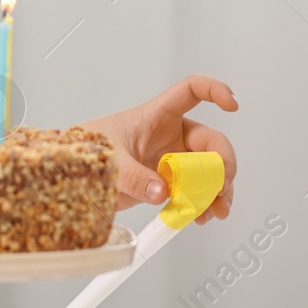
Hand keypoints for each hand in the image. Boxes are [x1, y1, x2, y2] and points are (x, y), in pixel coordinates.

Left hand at [78, 75, 238, 224]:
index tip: (232, 105)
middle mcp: (172, 135)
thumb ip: (134, 177)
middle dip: (222, 164)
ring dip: (219, 189)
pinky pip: (196, 190)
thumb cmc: (89, 152)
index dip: (214, 90)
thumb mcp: (109, 161)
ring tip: (217, 210)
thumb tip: (162, 192)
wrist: (75, 175)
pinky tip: (201, 217)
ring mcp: (174, 159)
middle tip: (221, 187)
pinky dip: (204, 203)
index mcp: (157, 115)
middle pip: (211, 142)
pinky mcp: (170, 182)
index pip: (191, 91)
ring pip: (210, 170)